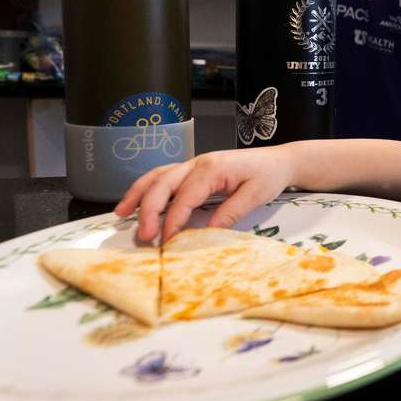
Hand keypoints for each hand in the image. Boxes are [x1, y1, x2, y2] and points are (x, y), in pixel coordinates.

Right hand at [114, 146, 297, 242]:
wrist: (279, 160)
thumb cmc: (269, 175)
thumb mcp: (255, 195)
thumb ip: (231, 212)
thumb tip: (207, 231)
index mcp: (212, 168)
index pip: (185, 197)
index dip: (173, 220)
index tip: (165, 240)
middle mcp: (197, 163)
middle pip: (163, 184)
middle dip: (148, 209)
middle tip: (142, 234)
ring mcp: (193, 164)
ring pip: (157, 176)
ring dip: (138, 194)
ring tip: (121, 213)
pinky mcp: (193, 169)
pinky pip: (164, 175)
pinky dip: (147, 187)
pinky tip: (136, 200)